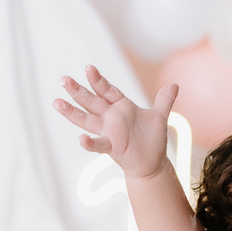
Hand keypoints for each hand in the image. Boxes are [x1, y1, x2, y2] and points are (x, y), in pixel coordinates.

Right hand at [53, 66, 179, 179]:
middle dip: (77, 91)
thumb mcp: (159, 116)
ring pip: (86, 120)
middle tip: (63, 80)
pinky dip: (90, 142)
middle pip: (91, 101)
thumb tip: (174, 85)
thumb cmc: (152, 138)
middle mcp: (110, 117)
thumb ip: (164, 100)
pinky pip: (98, 144)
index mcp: (120, 106)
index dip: (97, 80)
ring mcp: (108, 132)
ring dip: (72, 112)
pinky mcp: (111, 147)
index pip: (106, 90)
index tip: (88, 68)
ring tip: (56, 103)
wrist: (152, 162)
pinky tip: (81, 138)